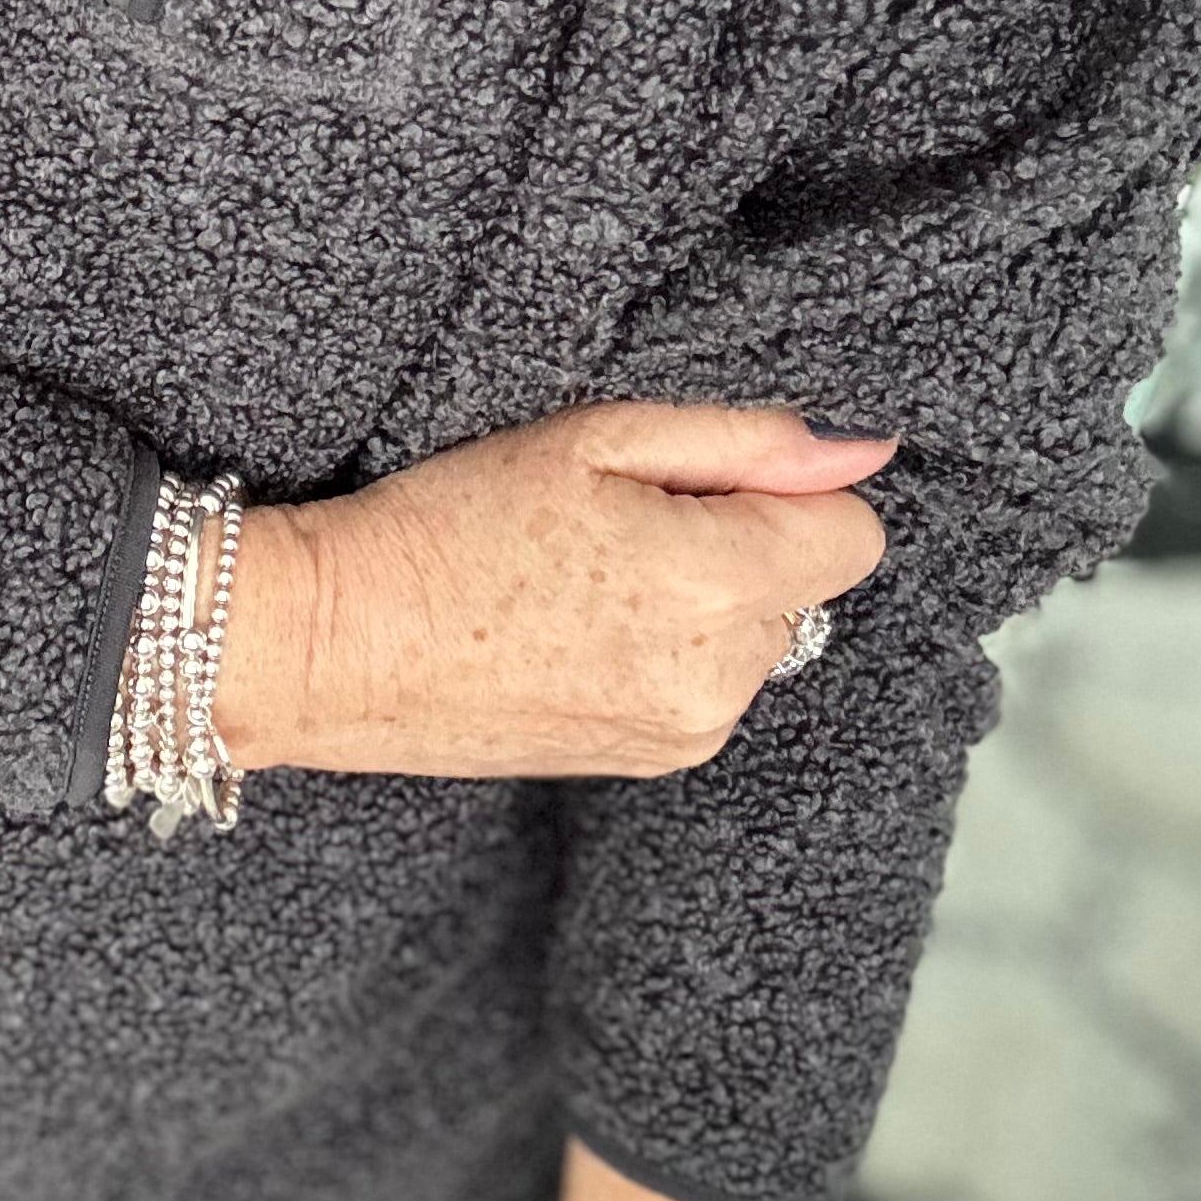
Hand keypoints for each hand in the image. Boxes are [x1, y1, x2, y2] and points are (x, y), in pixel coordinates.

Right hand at [217, 400, 894, 778]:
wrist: (338, 643)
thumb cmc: (449, 521)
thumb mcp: (593, 438)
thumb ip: (742, 441)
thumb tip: (862, 451)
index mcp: (716, 585)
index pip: (853, 536)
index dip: (784, 490)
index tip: (695, 480)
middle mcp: (721, 677)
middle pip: (803, 587)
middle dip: (738, 544)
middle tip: (615, 524)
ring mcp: (686, 732)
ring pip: (756, 640)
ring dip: (703, 603)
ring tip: (583, 579)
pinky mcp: (649, 762)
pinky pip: (707, 687)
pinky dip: (667, 651)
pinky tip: (574, 628)